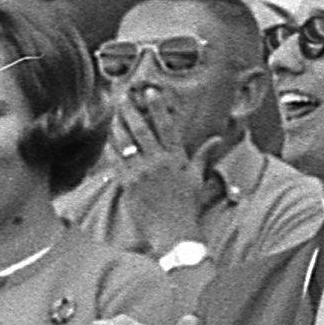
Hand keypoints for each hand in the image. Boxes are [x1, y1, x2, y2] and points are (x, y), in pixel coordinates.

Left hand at [107, 93, 210, 248]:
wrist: (174, 232)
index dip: (157, 108)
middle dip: (131, 111)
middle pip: (141, 130)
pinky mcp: (127, 184)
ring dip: (118, 126)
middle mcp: (158, 162)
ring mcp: (141, 172)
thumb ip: (203, 155)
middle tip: (123, 96)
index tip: (150, 92)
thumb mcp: (198, 178)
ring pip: (126, 142)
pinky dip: (111, 148)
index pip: (166, 127)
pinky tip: (107, 138)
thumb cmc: (188, 206)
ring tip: (113, 113)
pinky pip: (115, 161)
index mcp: (176, 158)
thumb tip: (216, 139)